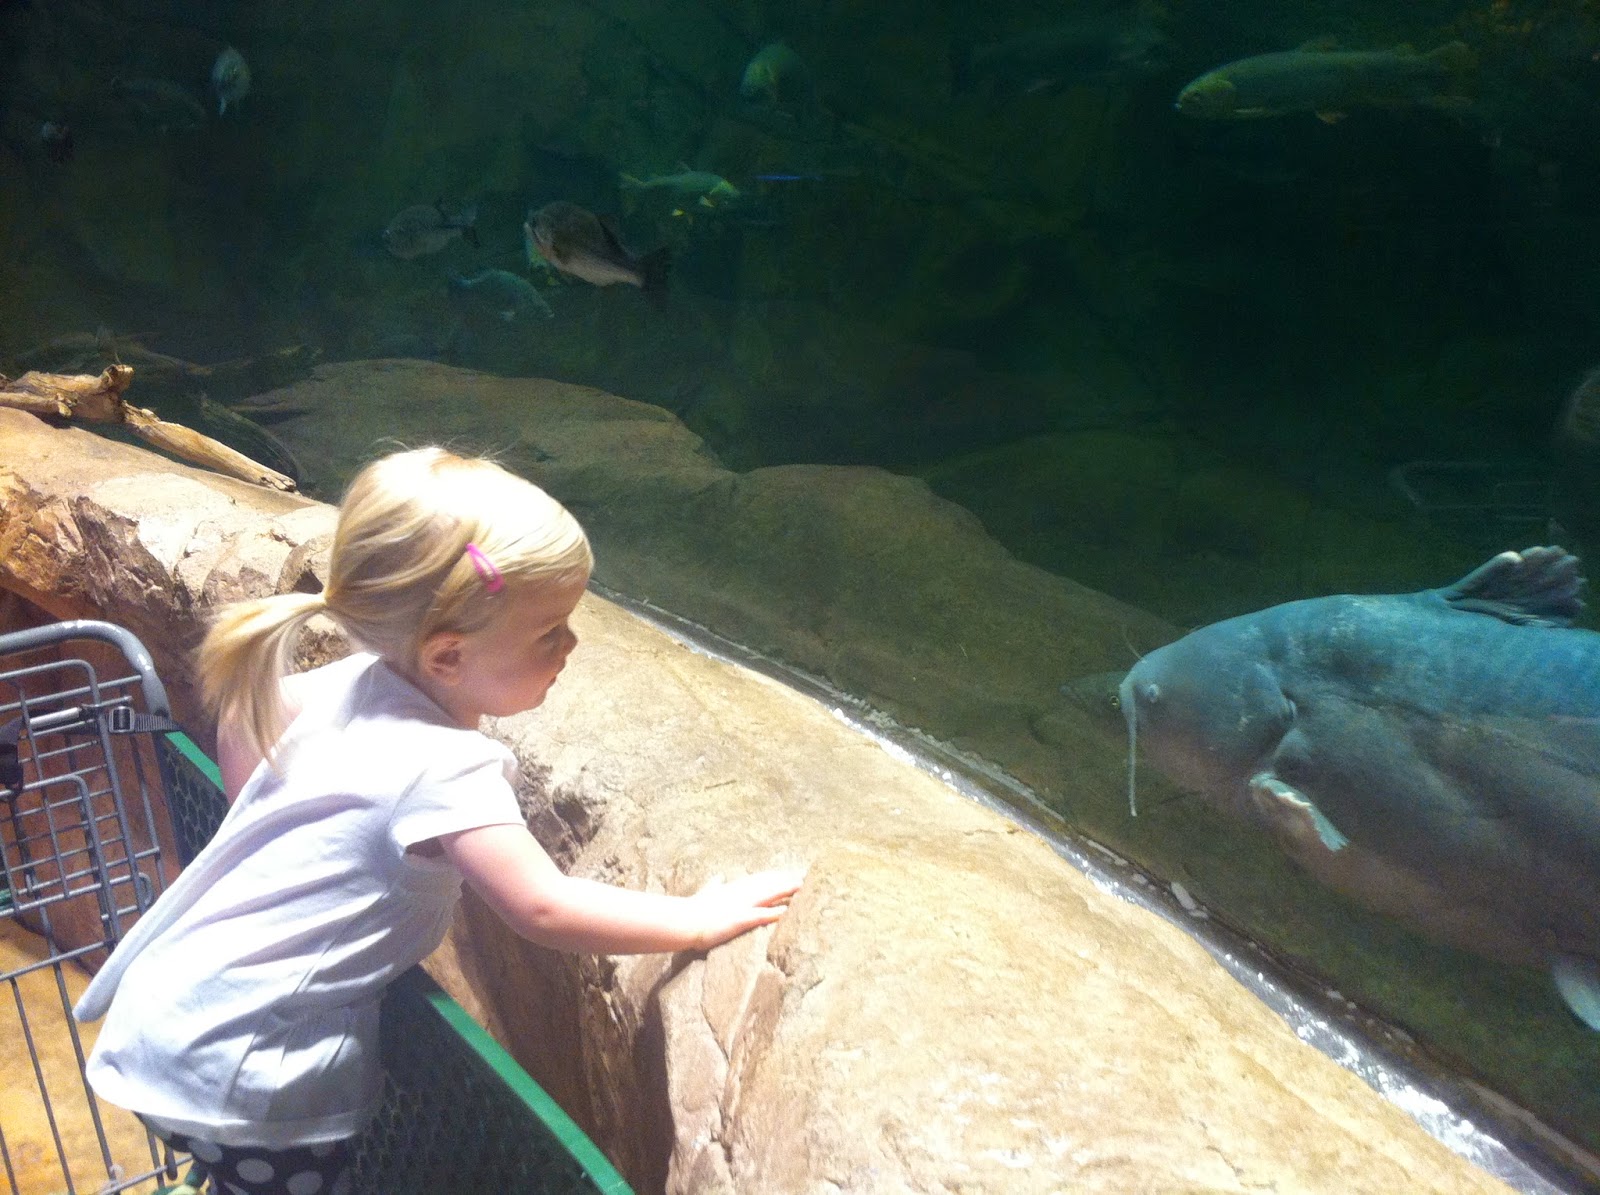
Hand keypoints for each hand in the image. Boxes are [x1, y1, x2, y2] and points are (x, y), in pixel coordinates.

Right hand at [688, 867, 805, 950]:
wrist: (683, 920)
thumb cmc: (693, 910)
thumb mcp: (706, 893)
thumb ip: (714, 885)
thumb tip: (719, 876)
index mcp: (734, 889)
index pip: (760, 879)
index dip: (777, 875)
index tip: (791, 872)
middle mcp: (740, 894)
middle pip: (768, 883)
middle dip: (786, 879)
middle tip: (805, 874)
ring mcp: (740, 905)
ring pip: (767, 894)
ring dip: (784, 890)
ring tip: (801, 886)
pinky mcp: (738, 919)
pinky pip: (759, 915)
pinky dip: (772, 913)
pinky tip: (785, 912)